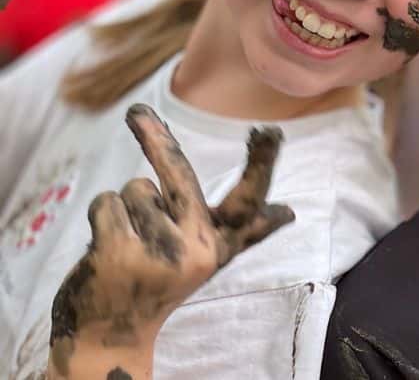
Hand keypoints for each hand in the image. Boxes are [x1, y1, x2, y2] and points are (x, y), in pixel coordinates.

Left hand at [47, 104, 294, 378]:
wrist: (112, 333)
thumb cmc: (164, 283)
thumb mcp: (209, 257)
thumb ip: (246, 230)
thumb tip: (289, 213)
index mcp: (220, 245)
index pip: (249, 201)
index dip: (260, 164)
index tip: (269, 133)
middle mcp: (195, 249)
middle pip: (181, 177)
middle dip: (159, 141)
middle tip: (136, 113)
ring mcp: (157, 251)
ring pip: (135, 189)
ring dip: (128, 210)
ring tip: (132, 245)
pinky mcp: (119, 253)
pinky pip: (106, 203)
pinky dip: (102, 219)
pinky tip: (110, 251)